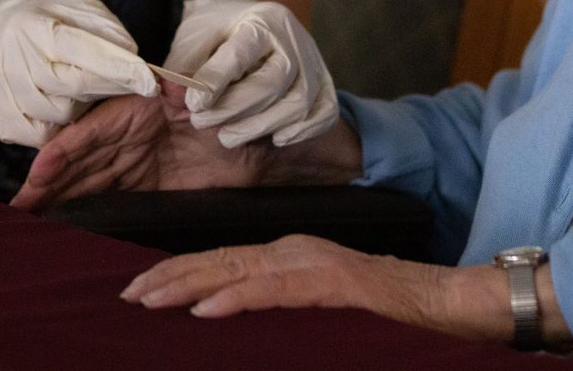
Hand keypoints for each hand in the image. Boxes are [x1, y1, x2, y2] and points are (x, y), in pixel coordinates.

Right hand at [0, 0, 156, 147]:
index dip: (119, 69)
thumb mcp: (77, 10)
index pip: (84, 53)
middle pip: (73, 89)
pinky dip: (58, 126)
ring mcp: (2, 93)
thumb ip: (105, 30)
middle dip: (106, 88)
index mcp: (35, 27)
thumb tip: (130, 56)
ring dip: (81, 107)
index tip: (149, 81)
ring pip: (60, 116)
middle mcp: (14, 60)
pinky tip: (60, 104)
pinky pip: (41, 136)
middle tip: (122, 81)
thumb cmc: (45, 23)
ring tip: (81, 89)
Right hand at [10, 83, 268, 211]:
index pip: (90, 131)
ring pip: (86, 184)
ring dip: (57, 202)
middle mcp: (128, 136)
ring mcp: (133, 162)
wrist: (263, 141)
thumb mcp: (214, 96)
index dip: (62, 152)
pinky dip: (82, 213)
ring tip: (27, 223)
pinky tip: (63, 227)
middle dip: (47, 185)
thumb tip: (173, 87)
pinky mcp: (144, 188)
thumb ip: (191, 91)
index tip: (39, 172)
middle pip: (79, 162)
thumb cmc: (238, 112)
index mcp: (136, 108)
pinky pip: (106, 200)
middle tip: (18, 210)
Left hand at [120, 235, 511, 341]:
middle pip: (220, 260)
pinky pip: (276, 291)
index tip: (138, 288)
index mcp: (291, 256)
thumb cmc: (387, 315)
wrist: (446, 304)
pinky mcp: (334, 282)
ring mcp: (314, 262)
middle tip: (126, 294)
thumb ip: (285, 306)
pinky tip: (205, 311)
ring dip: (190, 285)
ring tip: (149, 299)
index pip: (223, 262)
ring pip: (239, 270)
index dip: (179, 273)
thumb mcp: (322, 310)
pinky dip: (237, 299)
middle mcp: (296, 251)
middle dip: (170, 276)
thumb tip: (234, 322)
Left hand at [164, 0, 337, 147]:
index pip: (242, 53)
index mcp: (262, 20)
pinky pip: (324, 113)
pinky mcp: (325, 85)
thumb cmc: (221, 31)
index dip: (216, 81)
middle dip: (234, 108)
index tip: (193, 104)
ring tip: (227, 138)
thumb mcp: (196, 35)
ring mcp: (314, 63)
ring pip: (298, 103)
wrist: (256, 23)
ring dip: (261, 126)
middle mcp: (294, 40)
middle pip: (273, 82)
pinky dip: (302, 131)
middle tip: (200, 123)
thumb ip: (184, 62)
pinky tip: (276, 140)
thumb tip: (169, 90)